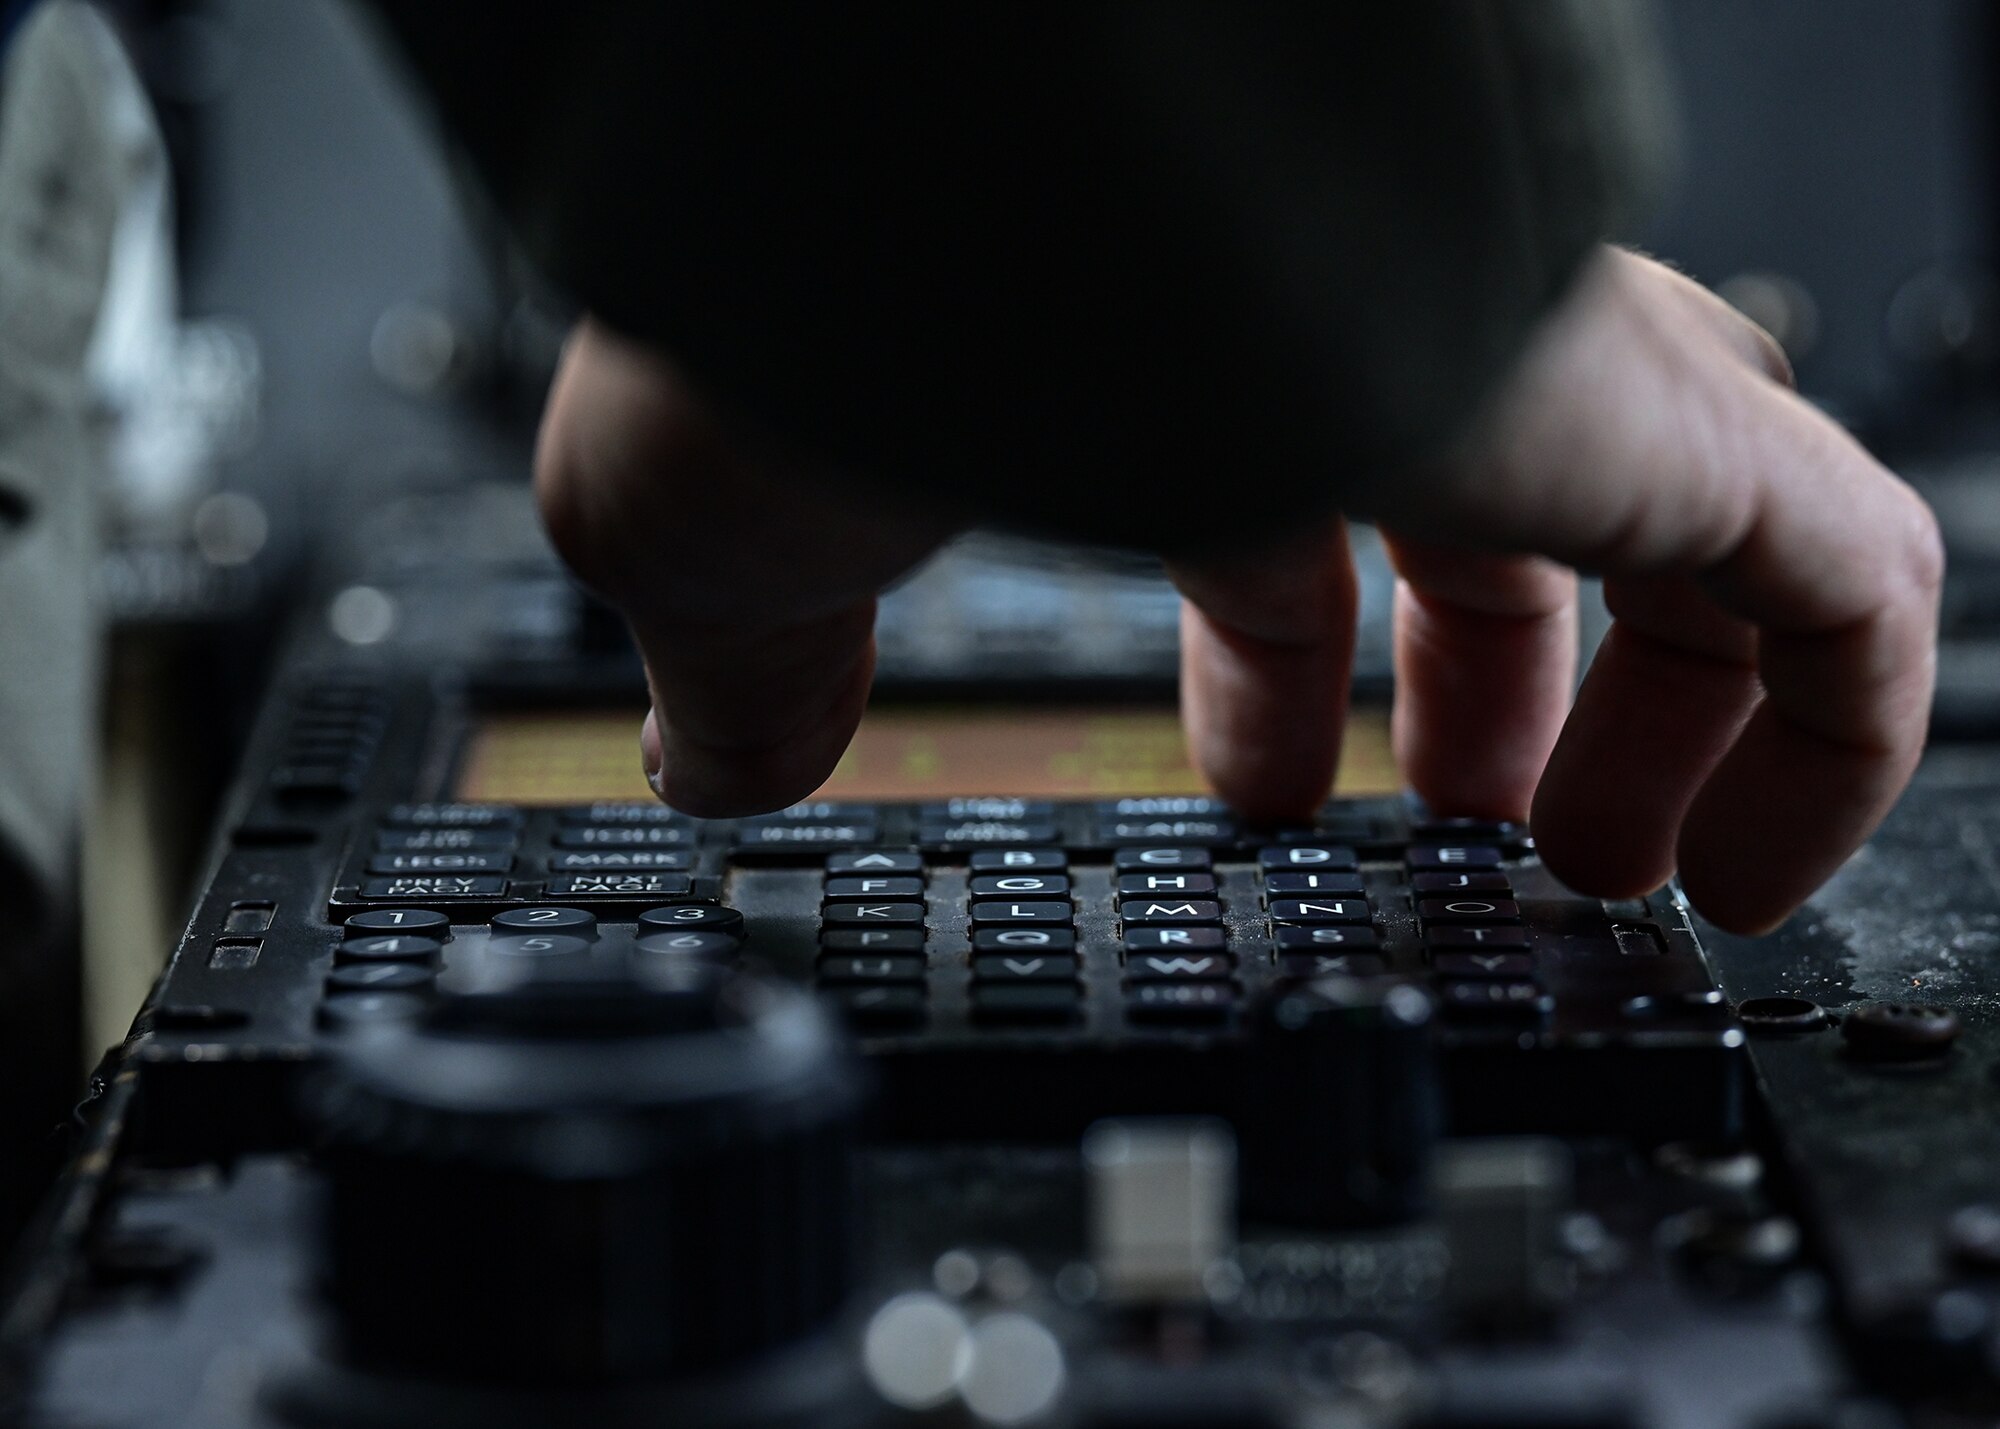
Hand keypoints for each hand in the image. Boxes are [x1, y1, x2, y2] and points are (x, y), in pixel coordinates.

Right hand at [535, 248, 1941, 933]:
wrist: (942, 175)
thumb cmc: (829, 311)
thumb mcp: (732, 550)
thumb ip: (754, 666)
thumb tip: (706, 757)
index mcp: (1168, 373)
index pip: (1271, 519)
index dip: (1274, 676)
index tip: (1261, 799)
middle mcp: (1359, 350)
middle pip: (1491, 530)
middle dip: (1472, 703)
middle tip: (1444, 830)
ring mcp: (1524, 373)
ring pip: (1686, 551)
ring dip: (1651, 733)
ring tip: (1601, 873)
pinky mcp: (1661, 421)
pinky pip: (1834, 593)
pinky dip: (1821, 750)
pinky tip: (1738, 872)